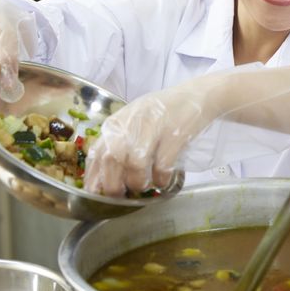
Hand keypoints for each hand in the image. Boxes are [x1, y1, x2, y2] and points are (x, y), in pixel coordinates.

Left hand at [84, 83, 209, 196]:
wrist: (195, 96)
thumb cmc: (162, 112)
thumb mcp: (133, 121)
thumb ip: (118, 142)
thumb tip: (106, 176)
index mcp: (117, 123)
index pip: (96, 153)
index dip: (94, 177)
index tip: (98, 193)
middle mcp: (131, 124)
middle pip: (112, 160)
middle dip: (114, 186)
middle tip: (123, 194)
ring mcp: (153, 128)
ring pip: (136, 165)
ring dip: (139, 182)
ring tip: (146, 186)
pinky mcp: (174, 135)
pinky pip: (162, 166)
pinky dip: (161, 179)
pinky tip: (164, 181)